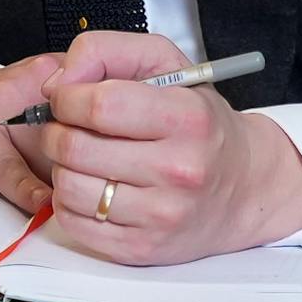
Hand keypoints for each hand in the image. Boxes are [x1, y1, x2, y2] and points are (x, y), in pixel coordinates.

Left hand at [15, 31, 301, 266]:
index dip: (67, 97)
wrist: (244, 188)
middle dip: (56, 131)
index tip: (67, 97)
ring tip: (84, 158)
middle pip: (75, 148)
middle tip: (68, 126)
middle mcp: (179, 170)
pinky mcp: (142, 249)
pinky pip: (73, 223)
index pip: (100, 105)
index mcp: (188, 118)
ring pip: (68, 188)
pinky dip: (69, 201)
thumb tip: (57, 81)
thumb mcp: (166, 66)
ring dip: (62, 168)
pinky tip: (92, 186)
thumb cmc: (200, 123)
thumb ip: (107, 52)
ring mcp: (161, 216)